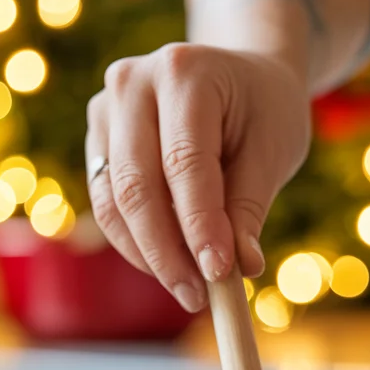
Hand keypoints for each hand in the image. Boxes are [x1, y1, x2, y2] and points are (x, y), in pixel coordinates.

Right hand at [86, 44, 310, 311]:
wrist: (239, 77)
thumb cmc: (263, 111)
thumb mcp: (272, 151)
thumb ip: (250, 207)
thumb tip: (242, 267)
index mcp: (185, 71)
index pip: (185, 163)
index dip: (199, 225)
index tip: (219, 275)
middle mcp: (133, 82)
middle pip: (137, 186)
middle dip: (167, 252)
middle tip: (198, 297)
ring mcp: (106, 109)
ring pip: (115, 202)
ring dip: (149, 255)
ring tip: (190, 288)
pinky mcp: (97, 139)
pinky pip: (107, 204)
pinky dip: (136, 242)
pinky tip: (170, 265)